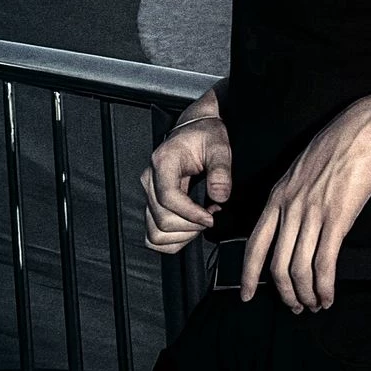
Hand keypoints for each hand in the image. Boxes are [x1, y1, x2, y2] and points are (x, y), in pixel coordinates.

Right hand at [140, 107, 231, 253]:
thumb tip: (220, 196)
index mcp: (163, 163)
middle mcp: (151, 180)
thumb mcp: (219, 147)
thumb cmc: (205, 136)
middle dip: (191, 226)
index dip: (191, 214)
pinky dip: (173, 240)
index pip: (168, 198)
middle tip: (211, 216)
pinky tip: (191, 227)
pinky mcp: (153, 205)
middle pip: (162, 220)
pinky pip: (154, 235)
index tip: (211, 217)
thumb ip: (220, 171)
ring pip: (155, 233)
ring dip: (182, 236)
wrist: (196, 131)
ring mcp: (149, 195)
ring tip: (201, 222)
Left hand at [239, 96, 370, 311]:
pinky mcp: (336, 218)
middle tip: (295, 306)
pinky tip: (329, 295)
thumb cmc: (338, 147)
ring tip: (315, 304)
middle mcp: (289, 207)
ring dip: (307, 294)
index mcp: (278, 195)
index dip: (249, 274)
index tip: (248, 294)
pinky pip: (324, 263)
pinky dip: (325, 286)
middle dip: (285, 294)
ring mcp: (312, 213)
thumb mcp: (301, 170)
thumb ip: (292, 197)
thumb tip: (291, 225)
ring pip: (299, 269)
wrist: (364, 131)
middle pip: (276, 265)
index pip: (254, 244)